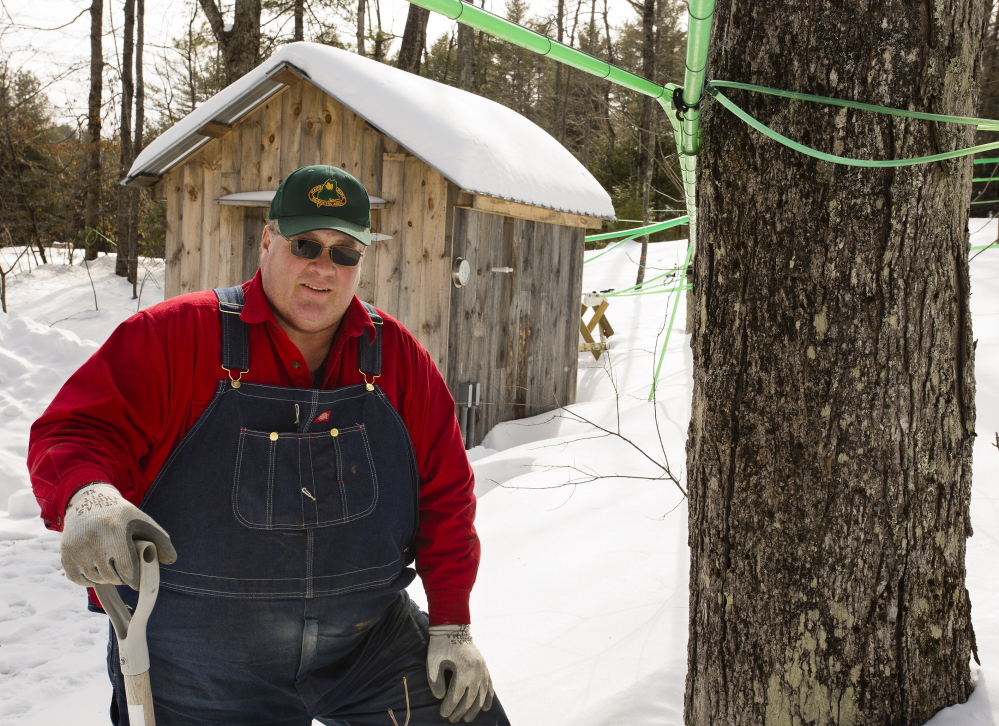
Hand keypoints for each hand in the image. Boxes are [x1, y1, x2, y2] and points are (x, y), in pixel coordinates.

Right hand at [60, 482, 176, 588]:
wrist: (89, 502)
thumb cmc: (121, 516)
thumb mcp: (143, 522)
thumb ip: (161, 540)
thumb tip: (171, 560)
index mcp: (114, 531)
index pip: (126, 568)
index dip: (134, 578)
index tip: (137, 580)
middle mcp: (92, 540)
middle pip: (111, 577)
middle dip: (121, 578)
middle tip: (125, 572)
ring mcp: (76, 548)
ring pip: (96, 579)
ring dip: (106, 578)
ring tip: (112, 567)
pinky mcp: (65, 554)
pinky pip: (79, 579)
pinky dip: (90, 579)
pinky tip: (97, 569)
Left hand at [427, 624, 493, 722]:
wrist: (453, 629)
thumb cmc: (440, 646)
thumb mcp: (433, 661)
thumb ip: (436, 680)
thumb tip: (440, 697)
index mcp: (463, 669)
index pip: (456, 695)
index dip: (449, 707)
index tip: (443, 714)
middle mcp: (476, 671)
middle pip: (470, 698)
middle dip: (460, 711)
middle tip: (452, 719)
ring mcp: (482, 669)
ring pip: (481, 695)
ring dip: (474, 709)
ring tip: (467, 719)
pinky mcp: (484, 667)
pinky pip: (489, 686)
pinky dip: (488, 698)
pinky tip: (485, 708)